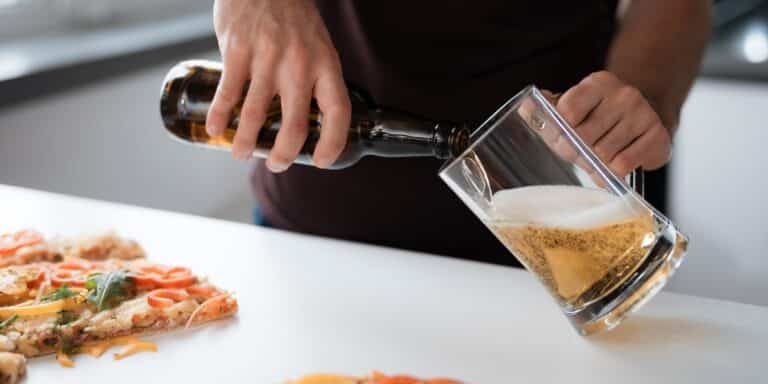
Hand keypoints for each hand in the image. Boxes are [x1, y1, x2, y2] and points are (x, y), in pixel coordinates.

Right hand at [208, 0, 350, 170]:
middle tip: (276, 164)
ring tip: (242, 153)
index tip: (320, 160)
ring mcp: (267, 58)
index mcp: (325, 64)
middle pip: (295, 124)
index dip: (332, 143)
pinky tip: (216, 129)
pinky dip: (219, 116)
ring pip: (255, 115)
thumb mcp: (318, 46)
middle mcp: (299, 64)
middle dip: (283, 154)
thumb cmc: (293, 17)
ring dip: (246, 142)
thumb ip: (315, 79)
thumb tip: (308, 118)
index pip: (337, 112)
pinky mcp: (238, 50)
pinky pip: (227, 92)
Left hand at [556, 71, 671, 176]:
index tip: (561, 136)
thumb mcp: (571, 108)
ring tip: (599, 157)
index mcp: (598, 84)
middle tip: (581, 152)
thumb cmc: (599, 117)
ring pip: (602, 154)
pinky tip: (617, 161)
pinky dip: (614, 171)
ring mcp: (644, 114)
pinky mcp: (659, 136)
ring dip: (595, 163)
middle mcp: (624, 95)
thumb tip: (525, 106)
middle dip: (576, 151)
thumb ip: (546, 109)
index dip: (560, 131)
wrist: (645, 116)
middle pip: (584, 137)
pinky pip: (623, 165)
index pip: (567, 111)